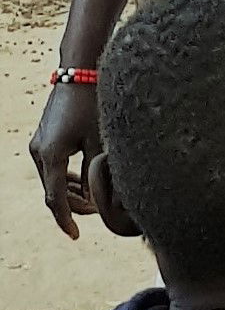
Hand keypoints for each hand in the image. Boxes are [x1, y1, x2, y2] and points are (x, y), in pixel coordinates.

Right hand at [30, 79, 101, 240]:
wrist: (78, 74)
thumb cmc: (92, 105)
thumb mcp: (99, 141)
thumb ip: (96, 173)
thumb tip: (99, 200)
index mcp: (51, 155)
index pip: (55, 198)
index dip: (65, 220)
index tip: (74, 235)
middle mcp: (39, 152)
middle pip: (54, 192)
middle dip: (75, 206)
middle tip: (100, 210)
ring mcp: (38, 145)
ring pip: (53, 181)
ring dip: (72, 192)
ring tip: (97, 196)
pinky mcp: (44, 139)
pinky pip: (53, 168)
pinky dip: (67, 179)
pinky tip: (86, 182)